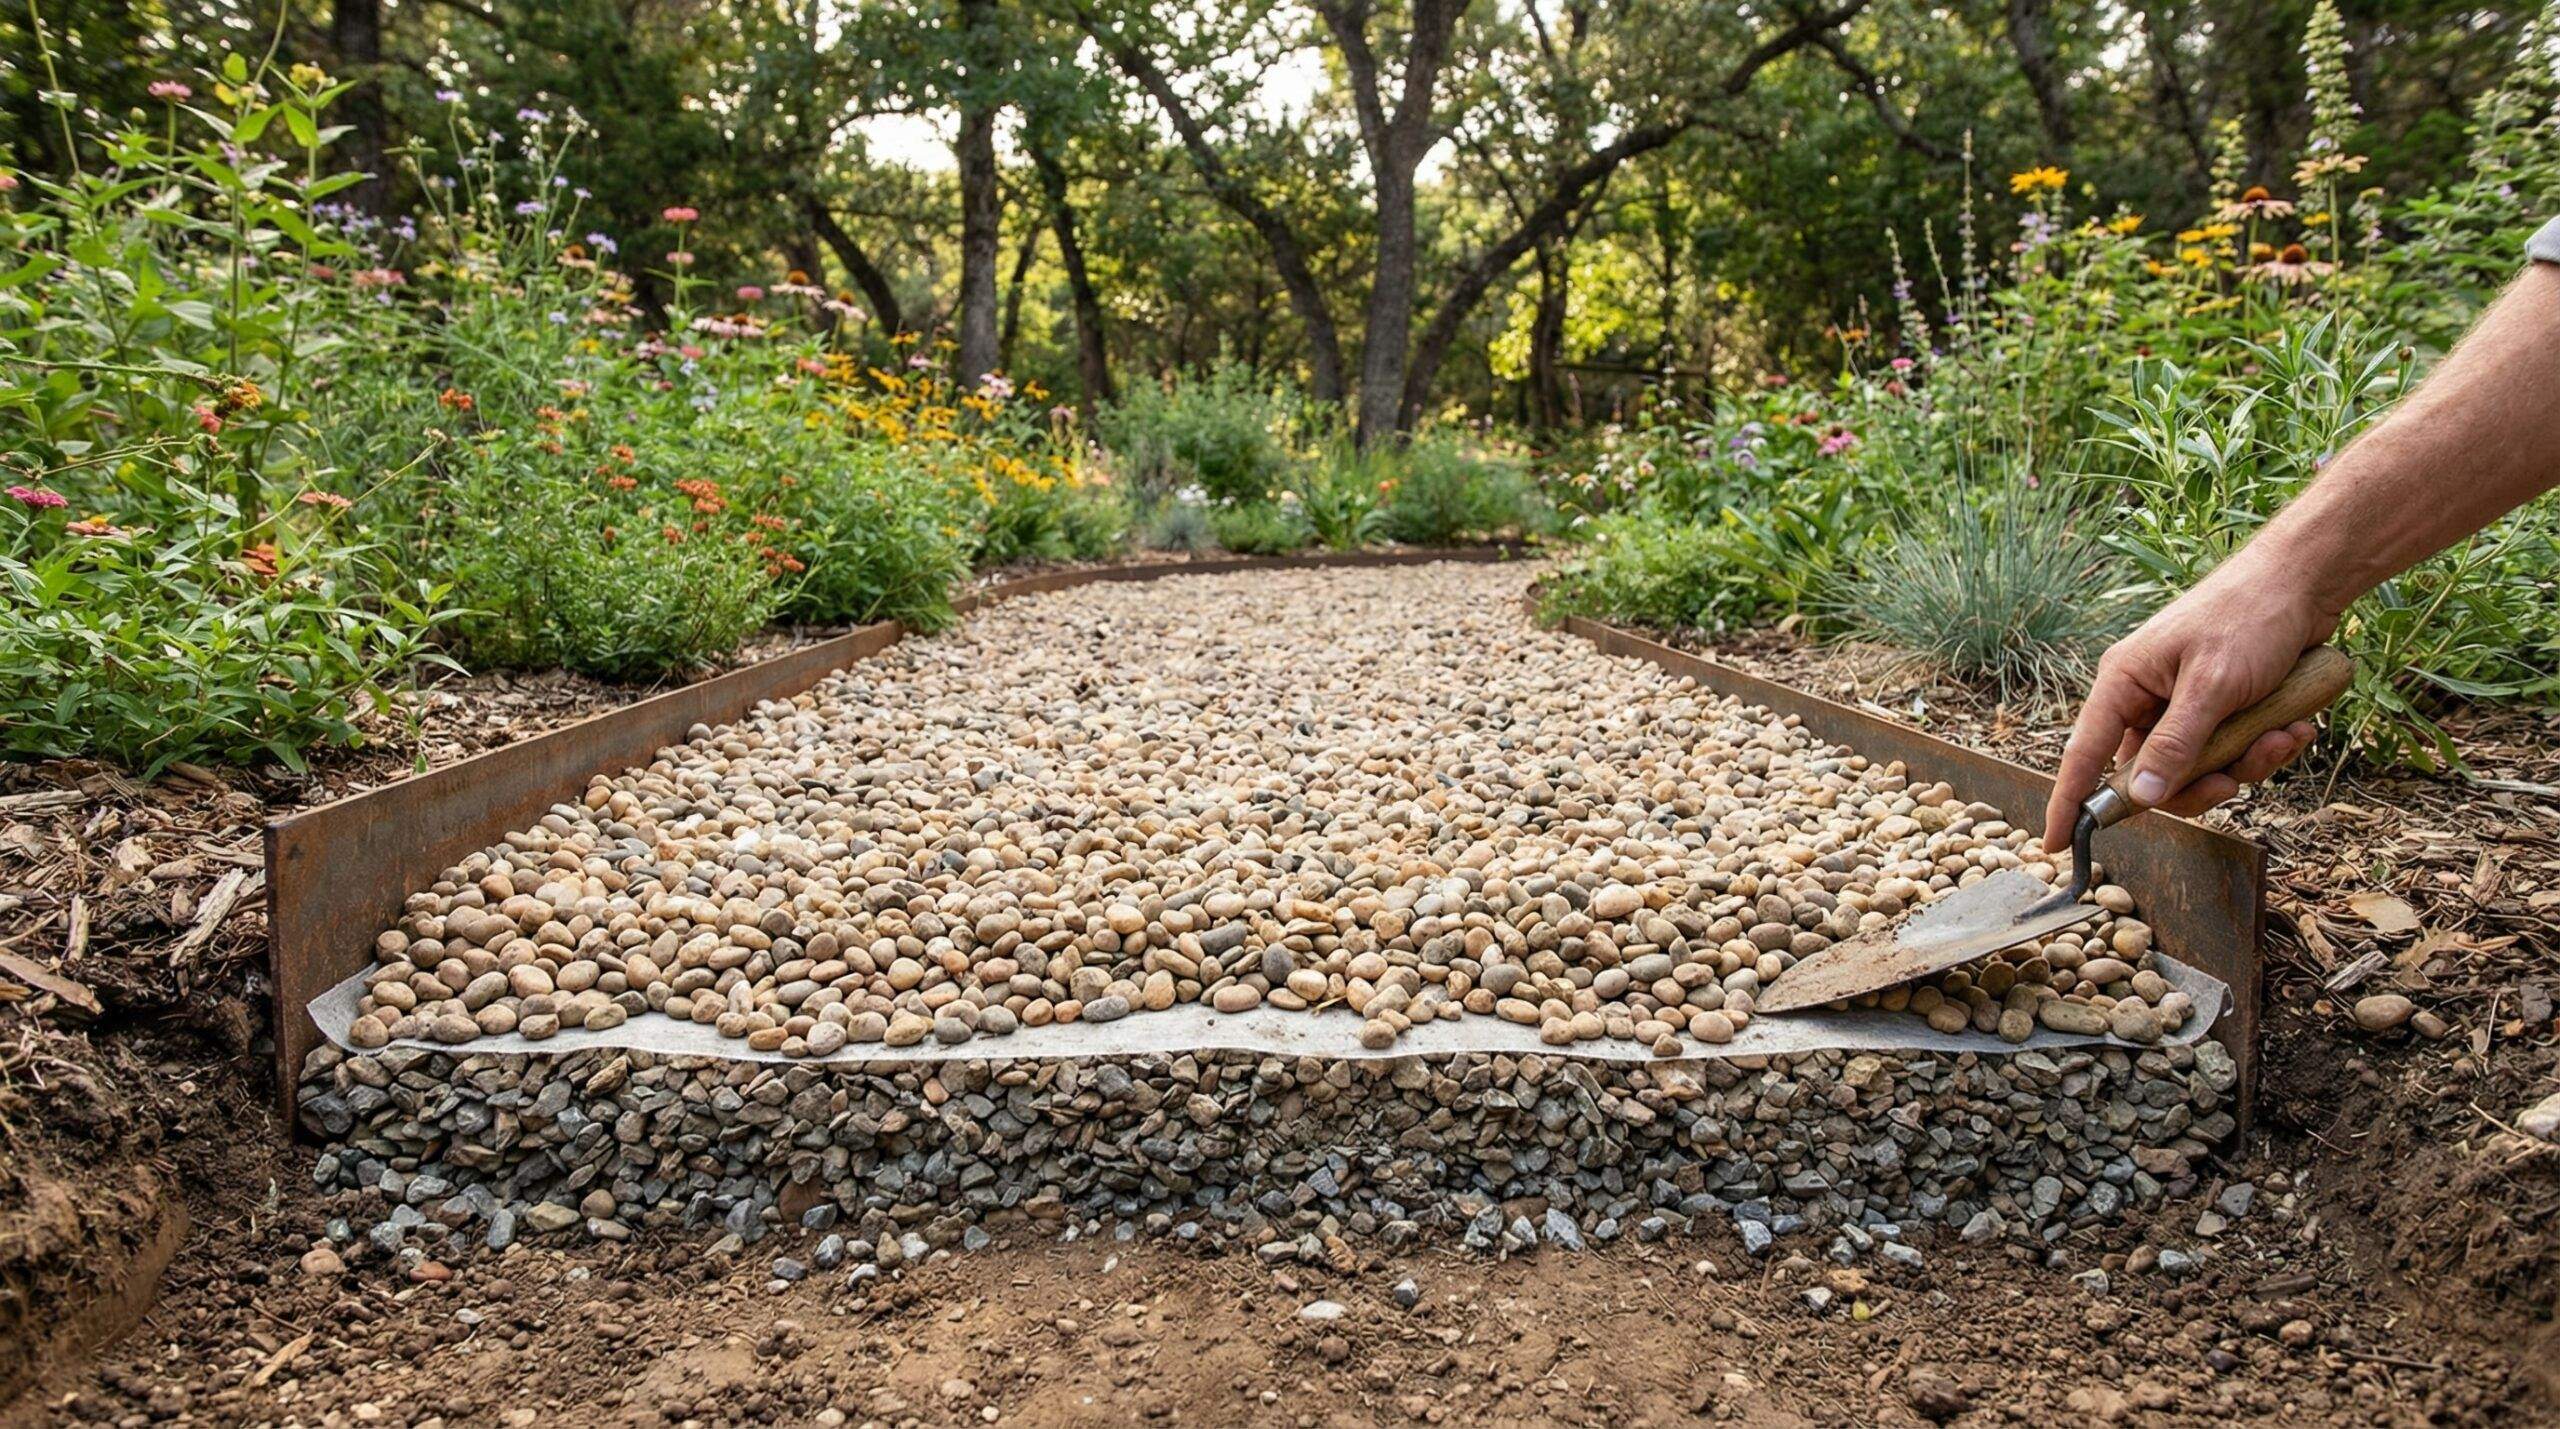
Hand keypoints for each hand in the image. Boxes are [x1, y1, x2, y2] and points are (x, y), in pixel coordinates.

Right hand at [2041, 559, 2338, 851]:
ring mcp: (2185, 705)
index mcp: (2124, 683)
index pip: (2083, 754)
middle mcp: (2147, 697)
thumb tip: (2142, 798)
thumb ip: (2175, 744)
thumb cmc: (2248, 616)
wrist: (2307, 580)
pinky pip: (2232, 752)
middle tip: (2235, 778)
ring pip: (2199, 769)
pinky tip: (2294, 723)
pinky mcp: (2222, 708)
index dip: (2069, 802)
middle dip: (2202, 782)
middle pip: (2153, 775)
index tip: (2055, 846)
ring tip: (2282, 734)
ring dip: (2245, 762)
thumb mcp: (2212, 686)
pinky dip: (2265, 746)